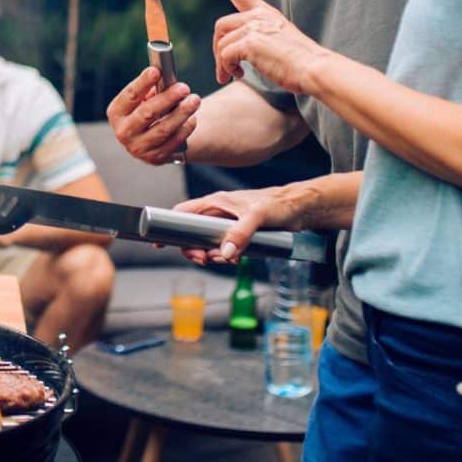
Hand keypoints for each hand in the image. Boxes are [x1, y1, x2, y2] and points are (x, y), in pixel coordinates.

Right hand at [106, 67, 200, 164]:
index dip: (143, 83)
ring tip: (195, 100)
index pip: (130, 96)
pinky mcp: (154, 158)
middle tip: (184, 88)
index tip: (156, 70)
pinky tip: (192, 118)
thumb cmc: (148, 110)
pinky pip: (173, 142)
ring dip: (181, 113)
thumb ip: (153, 91)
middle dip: (167, 98)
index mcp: (116, 113)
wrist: (149, 141)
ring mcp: (138, 147)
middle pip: (147, 113)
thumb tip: (167, 79)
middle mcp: (123, 132)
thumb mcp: (144, 100)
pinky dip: (184, 129)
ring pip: (163, 129)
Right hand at [172, 186, 305, 265]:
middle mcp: (217, 213)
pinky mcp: (238, 234)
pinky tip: (236, 259)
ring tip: (227, 259)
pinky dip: (225, 257)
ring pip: (207, 244)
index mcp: (215, 202)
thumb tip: (224, 252)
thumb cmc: (279, 204)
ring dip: (212, 255)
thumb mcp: (258, 216)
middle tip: (205, 259)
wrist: (300, 209)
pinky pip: (222, 248)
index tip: (161, 243)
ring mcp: (227, 225)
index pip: (182, 212)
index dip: (168, 226)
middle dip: (194, 249)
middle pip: (191, 233)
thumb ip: (241, 233)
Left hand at [198, 0, 329, 94]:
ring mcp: (254, 26)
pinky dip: (226, 68)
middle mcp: (258, 15)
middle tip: (224, 70)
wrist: (314, 69)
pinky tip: (239, 75)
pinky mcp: (250, 42)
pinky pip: (224, 55)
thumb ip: (259, 36)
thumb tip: (235, 50)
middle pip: (220, 25)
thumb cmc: (299, 62)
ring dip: (222, 63)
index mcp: (266, 12)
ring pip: (221, 43)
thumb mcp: (279, 40)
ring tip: (232, 75)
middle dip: (217, 48)